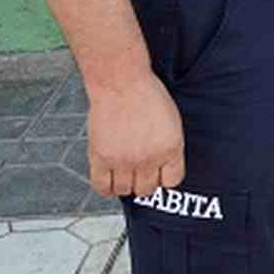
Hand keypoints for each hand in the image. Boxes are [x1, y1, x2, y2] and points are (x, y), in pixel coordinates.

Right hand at [86, 68, 184, 197]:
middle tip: (139, 169)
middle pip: (148, 189)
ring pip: (125, 191)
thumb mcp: (172, 121)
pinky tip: (109, 178)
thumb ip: (168, 147)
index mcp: (172, 148)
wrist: (121, 83)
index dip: (164, 177)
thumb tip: (162, 167)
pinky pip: (102, 188)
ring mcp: (124, 161)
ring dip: (125, 183)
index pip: (172, 181)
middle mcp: (149, 158)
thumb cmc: (147, 94)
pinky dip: (106, 187)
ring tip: (123, 171)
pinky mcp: (101, 159)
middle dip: (144, 181)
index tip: (159, 172)